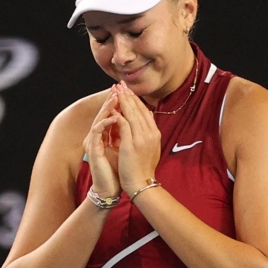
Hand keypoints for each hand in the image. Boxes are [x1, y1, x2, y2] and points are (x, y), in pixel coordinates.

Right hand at [82, 90, 120, 197]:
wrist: (112, 188)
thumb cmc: (120, 171)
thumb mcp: (127, 148)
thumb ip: (129, 133)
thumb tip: (140, 119)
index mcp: (107, 135)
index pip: (113, 114)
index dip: (120, 103)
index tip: (128, 91)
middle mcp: (98, 136)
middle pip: (105, 113)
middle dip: (112, 100)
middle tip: (119, 87)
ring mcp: (94, 142)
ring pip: (100, 119)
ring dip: (107, 108)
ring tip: (116, 97)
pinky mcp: (92, 149)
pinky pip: (97, 131)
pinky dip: (105, 123)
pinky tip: (114, 117)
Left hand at [112, 83, 161, 197]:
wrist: (141, 183)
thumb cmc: (143, 168)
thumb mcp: (150, 148)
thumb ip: (147, 134)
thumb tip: (146, 122)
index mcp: (155, 134)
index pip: (146, 111)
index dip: (137, 100)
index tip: (129, 91)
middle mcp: (150, 133)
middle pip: (139, 109)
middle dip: (129, 96)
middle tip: (121, 84)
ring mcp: (141, 138)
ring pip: (132, 114)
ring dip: (123, 101)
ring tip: (116, 91)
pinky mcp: (131, 144)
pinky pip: (123, 124)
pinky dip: (118, 114)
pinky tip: (112, 108)